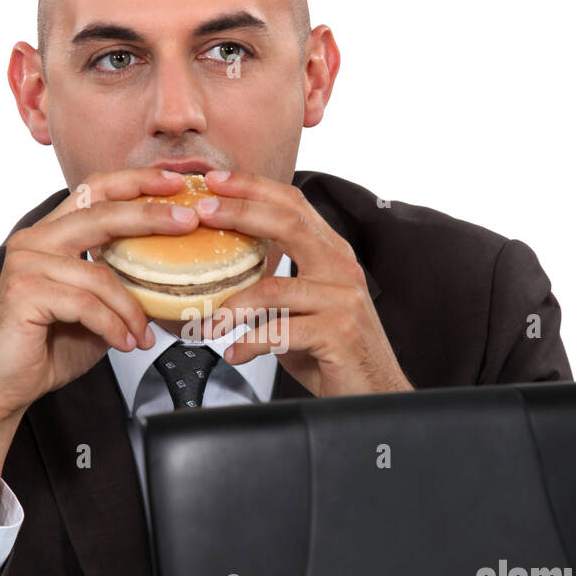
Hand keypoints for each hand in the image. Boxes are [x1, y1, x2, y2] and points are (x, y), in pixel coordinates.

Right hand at [0, 167, 198, 425]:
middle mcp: (34, 240)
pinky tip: (124, 343)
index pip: (95, 192)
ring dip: (132, 310)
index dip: (135, 182)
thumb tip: (173, 276)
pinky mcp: (23, 292)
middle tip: (187, 221)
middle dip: (149, 215)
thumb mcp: (98, 310)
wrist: (5, 386)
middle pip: (101, 213)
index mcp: (51, 235)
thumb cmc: (48, 348)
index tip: (175, 183)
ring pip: (100, 275)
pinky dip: (113, 327)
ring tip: (144, 335)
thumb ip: (122, 284)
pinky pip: (86, 305)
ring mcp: (26, 264)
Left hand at [197, 170, 412, 397]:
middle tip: (201, 212)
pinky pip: (281, 331)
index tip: (215, 181)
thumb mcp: (303, 310)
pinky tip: (235, 353)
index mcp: (333, 256)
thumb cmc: (334, 354)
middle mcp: (342, 270)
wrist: (375, 395)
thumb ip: (275, 286)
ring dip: (232, 307)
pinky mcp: (339, 332)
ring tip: (206, 325)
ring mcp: (343, 300)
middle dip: (239, 211)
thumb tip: (222, 276)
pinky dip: (251, 343)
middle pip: (288, 223)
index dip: (254, 188)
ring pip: (274, 288)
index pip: (294, 205)